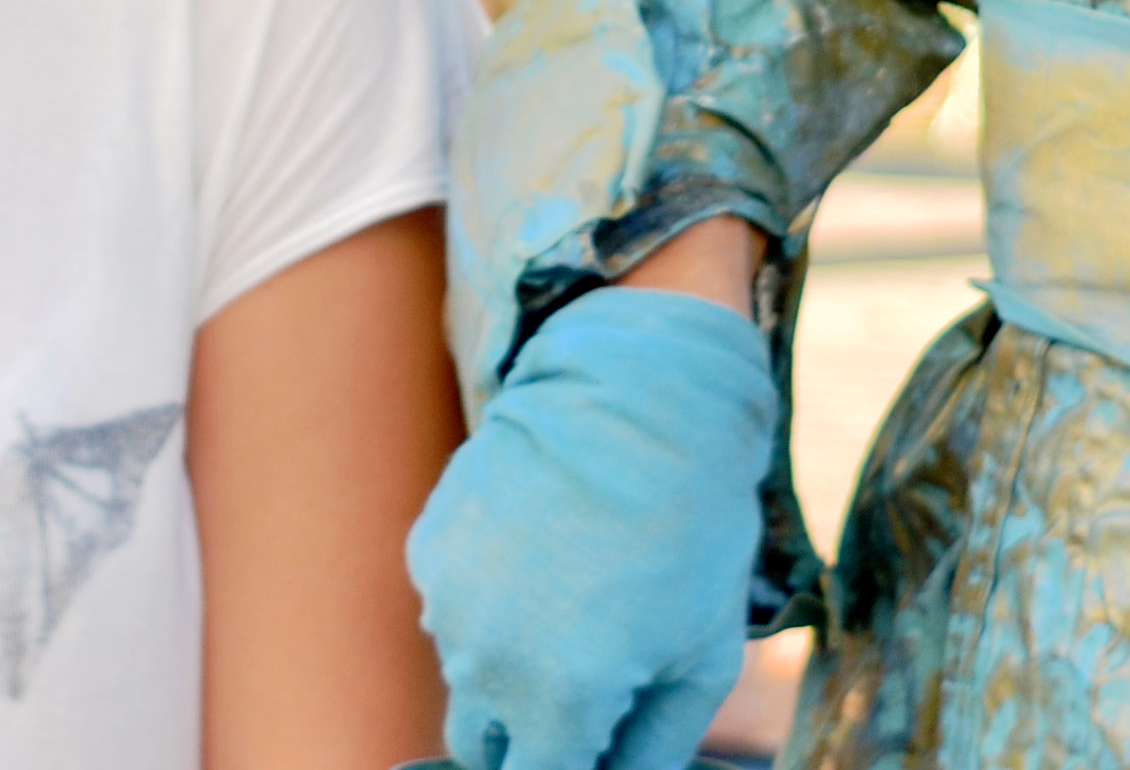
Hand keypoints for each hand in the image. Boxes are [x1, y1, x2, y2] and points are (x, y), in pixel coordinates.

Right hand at [406, 282, 775, 769]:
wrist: (639, 396)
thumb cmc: (689, 533)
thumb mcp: (702, 659)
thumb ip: (652, 751)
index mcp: (560, 699)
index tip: (591, 749)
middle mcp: (486, 658)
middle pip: (485, 747)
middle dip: (531, 737)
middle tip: (594, 683)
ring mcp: (446, 599)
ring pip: (466, 676)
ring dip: (507, 665)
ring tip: (577, 593)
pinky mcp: (428, 548)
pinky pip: (449, 608)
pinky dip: (486, 601)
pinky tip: (540, 549)